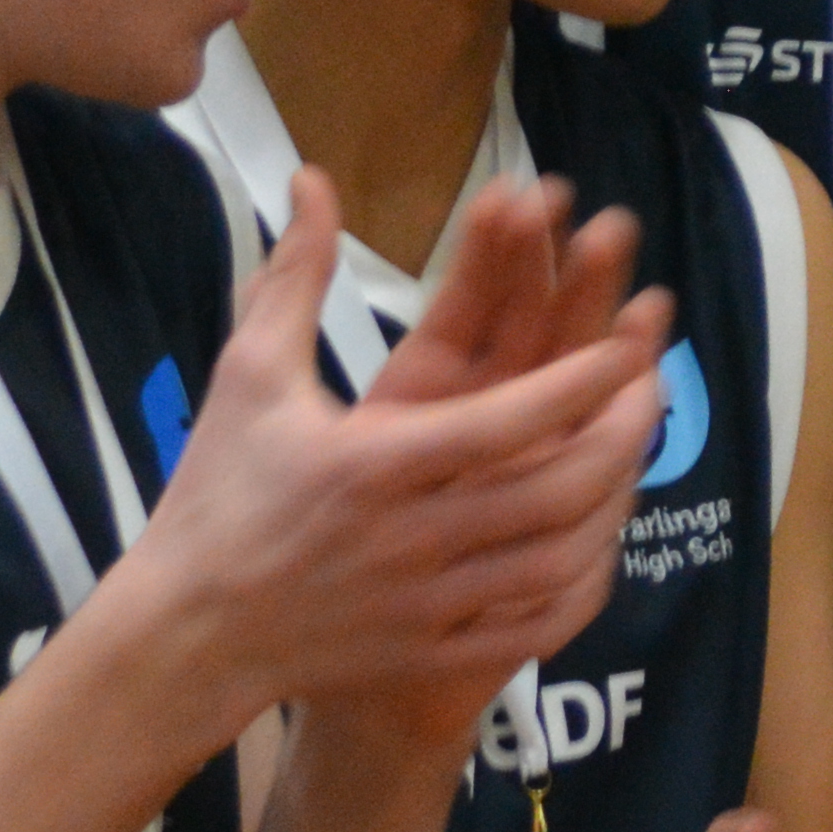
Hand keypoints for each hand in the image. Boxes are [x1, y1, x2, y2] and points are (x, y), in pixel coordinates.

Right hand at [138, 176, 673, 740]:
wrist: (181, 634)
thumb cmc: (215, 495)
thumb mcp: (248, 377)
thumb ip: (294, 276)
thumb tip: (314, 179)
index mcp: (373, 463)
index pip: (507, 420)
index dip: (581, 381)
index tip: (632, 341)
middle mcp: (412, 536)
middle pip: (556, 490)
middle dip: (621, 434)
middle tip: (651, 387)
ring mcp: (429, 604)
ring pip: (560, 558)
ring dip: (613, 504)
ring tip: (635, 453)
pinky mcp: (435, 652)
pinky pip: (540, 625)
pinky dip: (583, 584)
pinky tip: (598, 543)